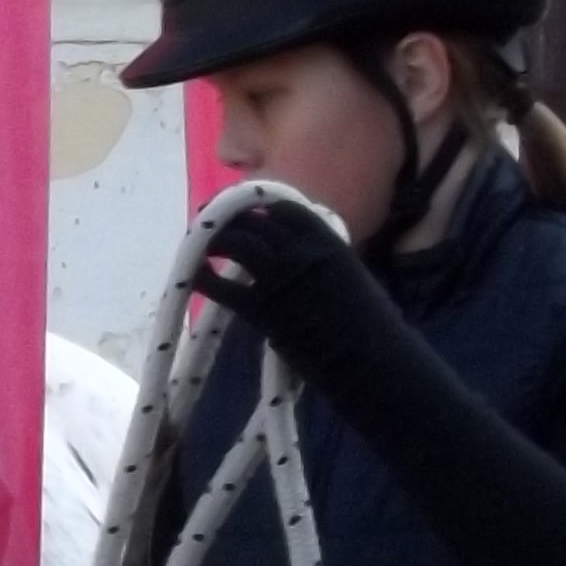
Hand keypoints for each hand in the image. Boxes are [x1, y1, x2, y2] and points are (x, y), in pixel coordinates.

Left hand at [196, 193, 390, 389]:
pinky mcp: (263, 309)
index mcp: (327, 239)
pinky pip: (223, 287)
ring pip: (236, 243)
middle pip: (254, 220)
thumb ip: (323, 260)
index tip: (248, 214)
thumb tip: (300, 260)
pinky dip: (203, 279)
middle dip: (227, 217)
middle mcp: (301, 250)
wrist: (370, 357)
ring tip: (199, 245)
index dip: (261, 208)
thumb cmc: (371, 324)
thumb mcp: (350, 275)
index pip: (285, 208)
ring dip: (212, 240)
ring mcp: (280, 277)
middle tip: (209, 222)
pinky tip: (194, 278)